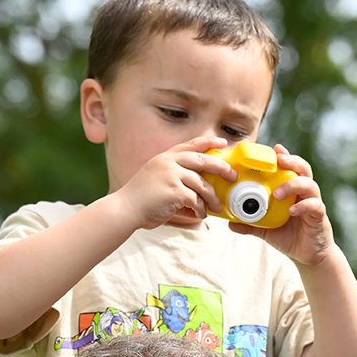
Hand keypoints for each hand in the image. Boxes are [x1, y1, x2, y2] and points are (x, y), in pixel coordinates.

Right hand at [114, 136, 237, 229]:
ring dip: (212, 198)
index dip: (209, 142)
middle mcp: (169, 163)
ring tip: (216, 207)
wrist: (125, 209)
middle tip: (231, 176)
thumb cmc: (141, 199)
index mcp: (165, 157)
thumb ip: (175, 177)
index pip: (191, 144)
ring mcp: (171, 176)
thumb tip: (199, 189)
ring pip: (203, 184)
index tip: (223, 143)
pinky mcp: (174, 191)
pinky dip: (201, 209)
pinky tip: (200, 215)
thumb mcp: (156, 178)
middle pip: (204, 160)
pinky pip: (196, 199)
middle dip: (222, 167)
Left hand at [229, 144, 333, 265]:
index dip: (285, 156)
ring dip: (293, 185)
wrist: (307, 256)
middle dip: (292, 161)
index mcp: (292, 192)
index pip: (291, 169)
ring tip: (278, 192)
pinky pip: (314, 206)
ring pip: (309, 185)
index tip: (275, 149)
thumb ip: (250, 224)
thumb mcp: (266, 230)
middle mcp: (304, 194)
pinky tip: (292, 211)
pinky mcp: (319, 217)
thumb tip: (229, 222)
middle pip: (303, 170)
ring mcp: (313, 203)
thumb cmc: (289, 237)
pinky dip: (304, 206)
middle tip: (280, 160)